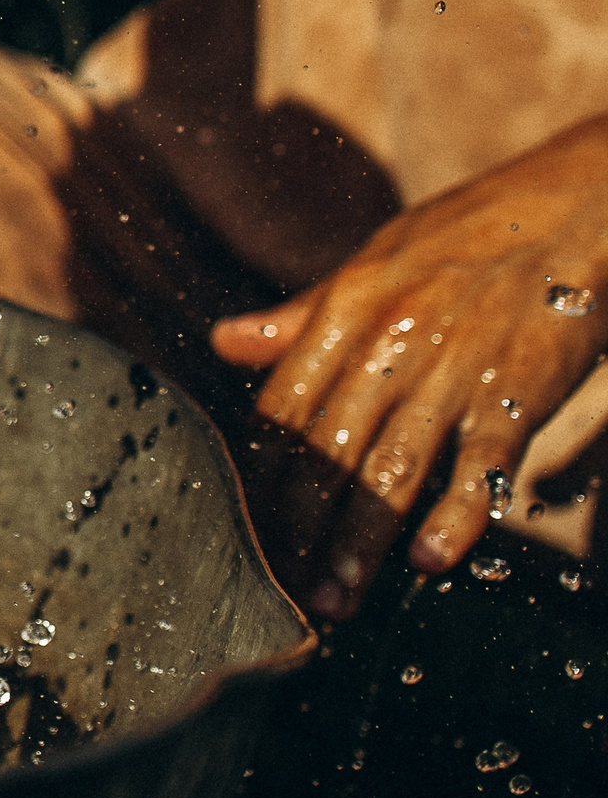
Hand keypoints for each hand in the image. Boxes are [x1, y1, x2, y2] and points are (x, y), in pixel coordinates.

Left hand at [213, 116, 607, 617]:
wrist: (583, 198)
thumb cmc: (476, 232)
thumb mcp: (379, 259)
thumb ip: (303, 314)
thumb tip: (225, 342)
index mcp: (345, 307)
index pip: (282, 408)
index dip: (257, 478)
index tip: (237, 534)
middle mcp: (388, 337)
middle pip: (326, 449)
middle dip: (296, 527)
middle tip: (276, 594)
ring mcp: (454, 363)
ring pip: (391, 465)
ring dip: (360, 540)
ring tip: (336, 599)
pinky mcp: (521, 384)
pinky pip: (483, 456)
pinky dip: (459, 510)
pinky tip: (432, 559)